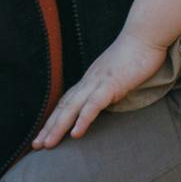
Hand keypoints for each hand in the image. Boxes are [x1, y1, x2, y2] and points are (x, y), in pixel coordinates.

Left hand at [34, 32, 165, 147]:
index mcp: (89, 80)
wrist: (145, 36)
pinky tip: (75, 134)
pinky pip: (94, 105)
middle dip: (49, 127)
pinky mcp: (111, 84)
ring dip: (58, 127)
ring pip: (72, 108)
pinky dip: (83, 119)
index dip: (53, 119)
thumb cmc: (135, 55)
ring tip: (48, 144)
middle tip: (36, 145)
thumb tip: (105, 101)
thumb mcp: (117, 75)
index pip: (66, 102)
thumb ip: (108, 88)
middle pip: (63, 107)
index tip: (43, 135)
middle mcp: (88, 81)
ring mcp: (97, 82)